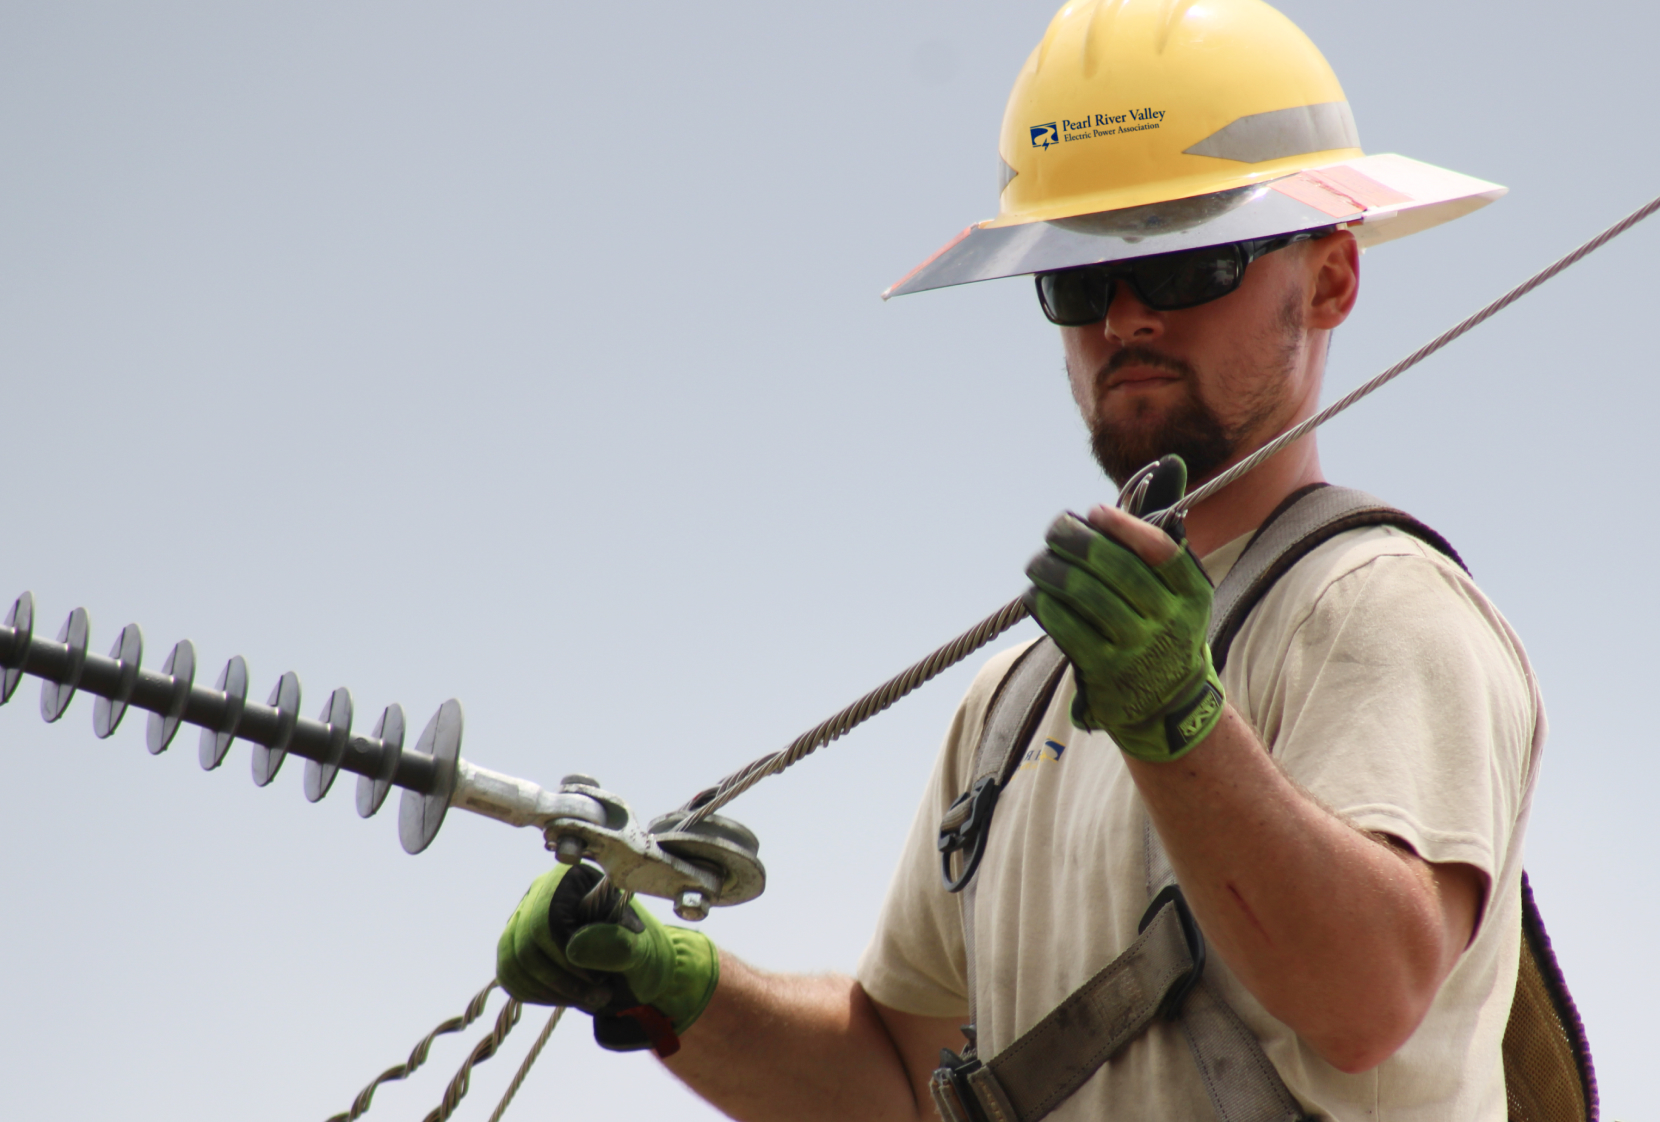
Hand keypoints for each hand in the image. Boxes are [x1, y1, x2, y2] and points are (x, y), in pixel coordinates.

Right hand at [496, 862, 719, 1054]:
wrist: (635, 968)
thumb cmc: (641, 951)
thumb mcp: (641, 950)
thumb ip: (616, 944)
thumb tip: (574, 947)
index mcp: (572, 880)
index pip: (546, 918)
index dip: (566, 955)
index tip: (600, 978)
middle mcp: (540, 893)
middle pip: (525, 944)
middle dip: (562, 980)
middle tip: (599, 993)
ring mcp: (523, 920)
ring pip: (513, 962)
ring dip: (552, 992)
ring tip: (590, 997)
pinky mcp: (516, 947)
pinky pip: (510, 977)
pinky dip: (539, 995)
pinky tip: (569, 996)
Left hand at [1023, 502, 1223, 761]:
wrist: (1167, 702)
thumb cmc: (1163, 627)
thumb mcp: (1181, 591)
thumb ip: (1166, 538)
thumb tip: (1169, 468)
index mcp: (1192, 594)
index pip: (1160, 550)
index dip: (1123, 526)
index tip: (1094, 511)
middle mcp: (1170, 621)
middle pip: (1116, 567)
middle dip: (1077, 540)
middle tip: (1055, 529)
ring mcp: (1138, 648)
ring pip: (1085, 593)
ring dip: (1052, 569)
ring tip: (1038, 561)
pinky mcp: (1106, 670)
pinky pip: (1067, 626)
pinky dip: (1046, 604)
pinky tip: (1037, 593)